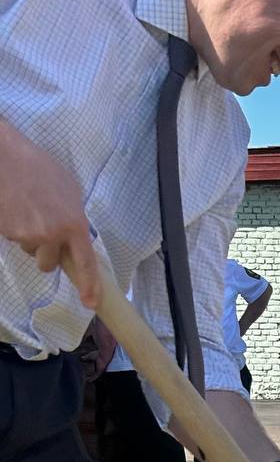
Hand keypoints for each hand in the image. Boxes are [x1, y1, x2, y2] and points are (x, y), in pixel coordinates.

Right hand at [0, 126, 99, 308]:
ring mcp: (28, 235)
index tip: (90, 302)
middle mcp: (52, 234)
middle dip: (47, 254)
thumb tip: (75, 241)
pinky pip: (15, 239)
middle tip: (44, 231)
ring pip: (31, 251)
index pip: (85, 263)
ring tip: (29, 211)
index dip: (88, 286)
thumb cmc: (42, 170)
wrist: (7, 159)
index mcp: (74, 225)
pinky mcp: (8, 232)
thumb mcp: (70, 193)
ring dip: (31, 239)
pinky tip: (16, 208)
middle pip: (49, 264)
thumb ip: (75, 220)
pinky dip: (16, 228)